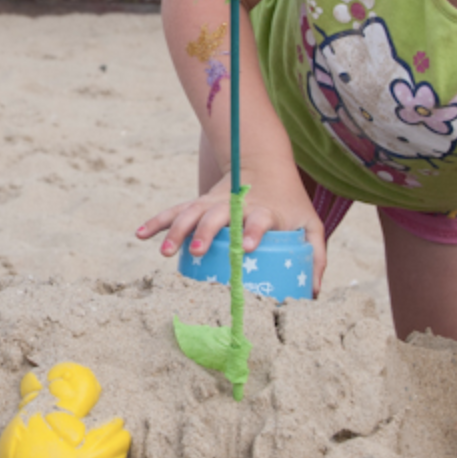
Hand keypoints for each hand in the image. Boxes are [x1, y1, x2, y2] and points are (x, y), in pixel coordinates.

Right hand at [135, 173, 327, 289]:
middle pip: (218, 215)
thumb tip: (314, 293)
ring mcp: (214, 202)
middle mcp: (236, 204)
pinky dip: (157, 221)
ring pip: (191, 212)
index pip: (257, 218)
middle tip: (197, 251)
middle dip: (206, 231)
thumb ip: (316, 255)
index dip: (252, 230)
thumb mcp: (310, 224)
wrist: (265, 164)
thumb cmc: (290, 203)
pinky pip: (174, 210)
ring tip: (165, 252)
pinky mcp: (199, 202)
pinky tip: (140, 234)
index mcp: (264, 209)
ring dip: (177, 229)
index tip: (246, 246)